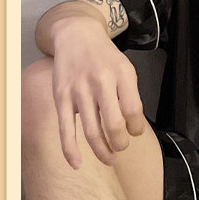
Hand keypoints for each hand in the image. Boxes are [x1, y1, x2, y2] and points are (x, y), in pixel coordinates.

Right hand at [50, 17, 145, 168]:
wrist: (77, 35)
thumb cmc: (105, 57)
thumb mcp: (125, 68)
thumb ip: (129, 94)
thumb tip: (132, 127)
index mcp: (121, 74)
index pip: (133, 111)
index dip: (137, 128)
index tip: (135, 132)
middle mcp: (100, 82)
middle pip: (114, 124)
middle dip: (120, 143)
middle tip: (121, 147)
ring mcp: (79, 90)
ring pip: (91, 131)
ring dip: (102, 151)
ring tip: (110, 158)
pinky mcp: (61, 97)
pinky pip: (65, 129)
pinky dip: (70, 150)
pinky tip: (77, 164)